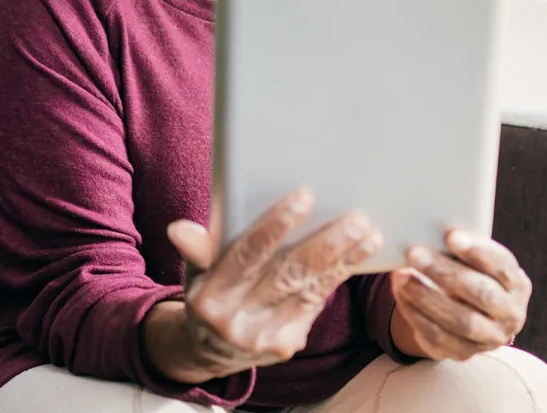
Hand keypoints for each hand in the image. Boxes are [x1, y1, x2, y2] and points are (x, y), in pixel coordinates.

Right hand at [143, 189, 381, 382]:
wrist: (209, 349)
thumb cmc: (208, 290)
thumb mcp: (195, 270)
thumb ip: (197, 248)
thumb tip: (179, 228)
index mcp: (211, 294)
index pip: (248, 254)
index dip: (276, 225)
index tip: (304, 197)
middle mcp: (237, 320)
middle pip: (288, 274)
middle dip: (324, 244)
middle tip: (354, 217)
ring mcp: (264, 336)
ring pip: (310, 290)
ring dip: (342, 259)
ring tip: (367, 231)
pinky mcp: (286, 345)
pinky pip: (317, 304)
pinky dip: (339, 276)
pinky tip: (360, 253)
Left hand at [389, 230, 531, 360]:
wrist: (468, 310)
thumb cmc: (468, 271)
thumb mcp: (471, 258)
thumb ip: (459, 246)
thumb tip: (429, 227)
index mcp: (516, 284)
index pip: (501, 266)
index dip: (477, 251)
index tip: (450, 236)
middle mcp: (510, 314)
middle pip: (481, 294)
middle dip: (445, 272)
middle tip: (414, 253)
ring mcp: (489, 338)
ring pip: (461, 321)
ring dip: (427, 296)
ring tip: (401, 276)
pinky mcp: (463, 353)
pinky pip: (438, 337)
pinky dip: (416, 314)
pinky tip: (401, 295)